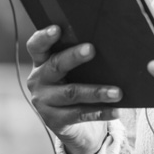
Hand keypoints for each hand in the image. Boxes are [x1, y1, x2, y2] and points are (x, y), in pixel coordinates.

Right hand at [25, 25, 123, 153]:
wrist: (76, 125)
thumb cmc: (78, 84)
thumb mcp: (76, 71)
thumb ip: (83, 58)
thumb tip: (111, 42)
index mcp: (42, 62)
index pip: (36, 47)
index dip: (44, 37)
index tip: (56, 28)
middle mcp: (39, 81)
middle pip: (55, 65)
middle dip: (74, 56)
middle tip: (91, 49)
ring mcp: (44, 102)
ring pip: (71, 93)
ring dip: (96, 91)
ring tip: (117, 92)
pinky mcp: (55, 121)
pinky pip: (80, 114)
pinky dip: (101, 112)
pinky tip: (116, 110)